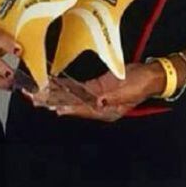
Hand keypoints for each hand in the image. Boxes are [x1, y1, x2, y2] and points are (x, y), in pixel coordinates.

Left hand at [43, 64, 166, 121]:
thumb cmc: (141, 83)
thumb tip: (98, 102)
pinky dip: (64, 87)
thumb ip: (113, 97)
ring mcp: (97, 97)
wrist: (150, 75)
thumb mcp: (129, 91)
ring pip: (72, 98)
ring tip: (37, 94)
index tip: (52, 106)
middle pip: (73, 105)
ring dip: (55, 95)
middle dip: (54, 102)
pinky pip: (77, 89)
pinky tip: (52, 85)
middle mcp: (99, 106)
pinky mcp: (96, 88)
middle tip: (35, 99)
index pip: (83, 109)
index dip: (68, 107)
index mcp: (107, 111)